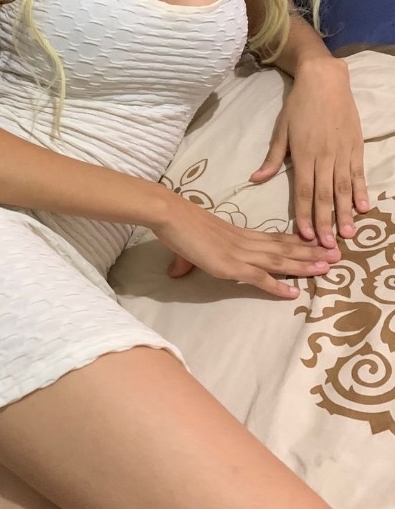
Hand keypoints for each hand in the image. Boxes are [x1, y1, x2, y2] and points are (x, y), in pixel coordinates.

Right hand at [157, 193, 339, 299]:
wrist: (170, 215)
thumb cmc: (177, 227)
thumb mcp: (187, 246)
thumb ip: (186, 261)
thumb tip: (174, 272)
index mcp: (239, 234)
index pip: (274, 238)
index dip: (297, 242)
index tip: (317, 244)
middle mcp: (245, 242)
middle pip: (284, 247)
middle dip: (311, 252)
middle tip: (337, 255)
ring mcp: (239, 254)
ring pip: (279, 260)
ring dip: (304, 265)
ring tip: (327, 268)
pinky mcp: (230, 266)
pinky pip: (259, 277)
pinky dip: (277, 286)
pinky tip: (293, 293)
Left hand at [249, 58, 367, 246]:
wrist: (325, 81)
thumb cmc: (299, 106)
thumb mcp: (281, 130)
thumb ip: (273, 158)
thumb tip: (257, 179)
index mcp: (303, 154)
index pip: (303, 190)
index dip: (304, 214)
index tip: (305, 234)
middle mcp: (324, 156)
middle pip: (324, 195)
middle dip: (325, 221)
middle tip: (328, 246)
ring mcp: (342, 152)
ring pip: (344, 188)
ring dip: (345, 212)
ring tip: (348, 234)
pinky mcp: (356, 146)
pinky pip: (359, 173)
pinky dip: (362, 191)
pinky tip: (364, 208)